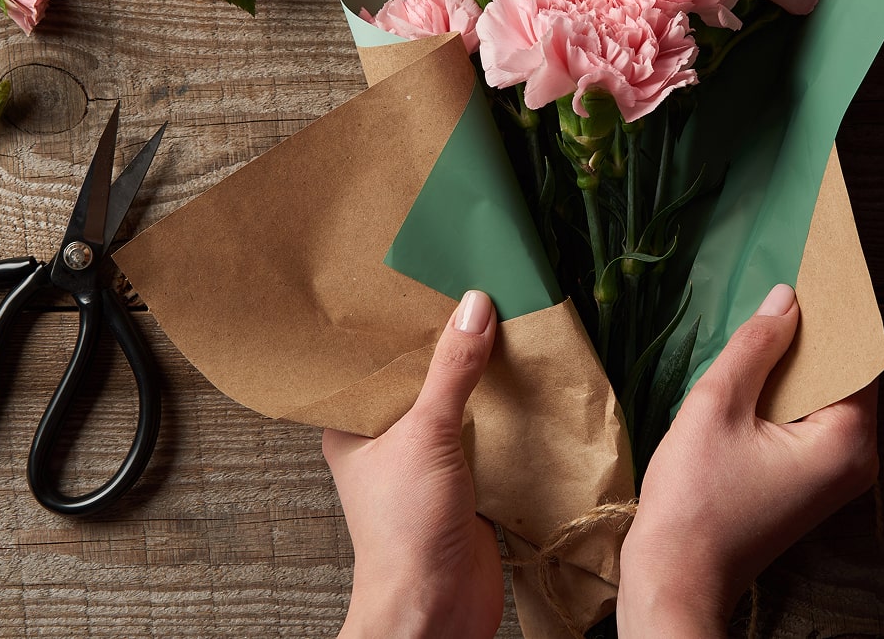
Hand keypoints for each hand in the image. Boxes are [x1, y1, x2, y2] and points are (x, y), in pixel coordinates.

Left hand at [323, 290, 502, 638]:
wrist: (437, 607)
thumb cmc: (405, 529)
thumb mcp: (426, 434)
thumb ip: (451, 370)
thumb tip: (474, 306)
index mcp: (355, 426)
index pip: (374, 359)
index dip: (399, 322)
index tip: (427, 277)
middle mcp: (388, 440)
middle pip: (422, 378)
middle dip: (450, 343)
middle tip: (478, 289)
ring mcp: (429, 462)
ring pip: (458, 405)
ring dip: (484, 377)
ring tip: (510, 322)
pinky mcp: (467, 482)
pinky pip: (488, 434)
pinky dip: (507, 412)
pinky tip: (528, 379)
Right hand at [616, 284, 878, 638]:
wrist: (675, 579)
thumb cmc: (694, 503)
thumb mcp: (717, 406)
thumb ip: (755, 347)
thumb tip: (787, 299)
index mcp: (847, 441)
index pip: (857, 355)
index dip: (833, 312)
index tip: (813, 271)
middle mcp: (856, 461)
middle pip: (843, 376)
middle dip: (810, 336)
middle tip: (780, 290)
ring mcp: (834, 476)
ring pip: (822, 397)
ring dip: (792, 364)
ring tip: (761, 324)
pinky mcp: (809, 484)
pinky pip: (806, 421)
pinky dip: (784, 394)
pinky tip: (752, 371)